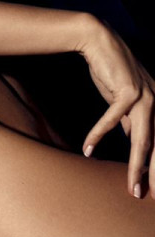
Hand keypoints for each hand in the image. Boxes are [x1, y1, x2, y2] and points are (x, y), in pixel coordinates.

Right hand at [77, 17, 154, 197]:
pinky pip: (113, 119)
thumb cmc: (110, 70)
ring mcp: (146, 96)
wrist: (98, 40)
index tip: (151, 190)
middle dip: (152, 174)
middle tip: (144, 195)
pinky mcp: (128, 91)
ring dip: (137, 165)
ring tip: (132, 186)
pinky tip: (88, 149)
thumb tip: (131, 139)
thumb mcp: (122, 100)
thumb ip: (130, 120)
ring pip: (144, 139)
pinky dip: (99, 135)